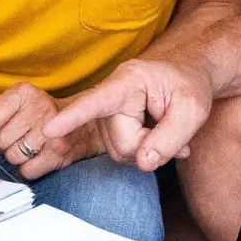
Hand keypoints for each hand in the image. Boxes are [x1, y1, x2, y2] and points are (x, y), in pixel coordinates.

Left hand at [0, 83, 102, 179]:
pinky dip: (28, 169)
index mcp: (23, 93)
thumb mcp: (11, 107)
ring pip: (12, 158)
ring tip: (28, 146)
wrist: (79, 124)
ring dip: (16, 157)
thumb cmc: (36, 115)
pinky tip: (36, 157)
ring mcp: (51, 131)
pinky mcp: (59, 152)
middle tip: (16, 137)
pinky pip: (27, 171)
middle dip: (2, 145)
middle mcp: (39, 108)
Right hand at [43, 57, 209, 170]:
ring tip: (166, 129)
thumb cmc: (190, 86)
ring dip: (148, 150)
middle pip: (121, 142)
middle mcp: (111, 96)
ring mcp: (109, 114)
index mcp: (129, 81)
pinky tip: (160, 138)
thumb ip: (170, 139)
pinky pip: (123, 154)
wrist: (188, 77)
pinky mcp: (111, 127)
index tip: (49, 130)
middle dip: (149, 145)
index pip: (97, 101)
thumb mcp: (192, 110)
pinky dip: (145, 152)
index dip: (73, 117)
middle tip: (176, 131)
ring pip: (122, 152)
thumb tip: (143, 163)